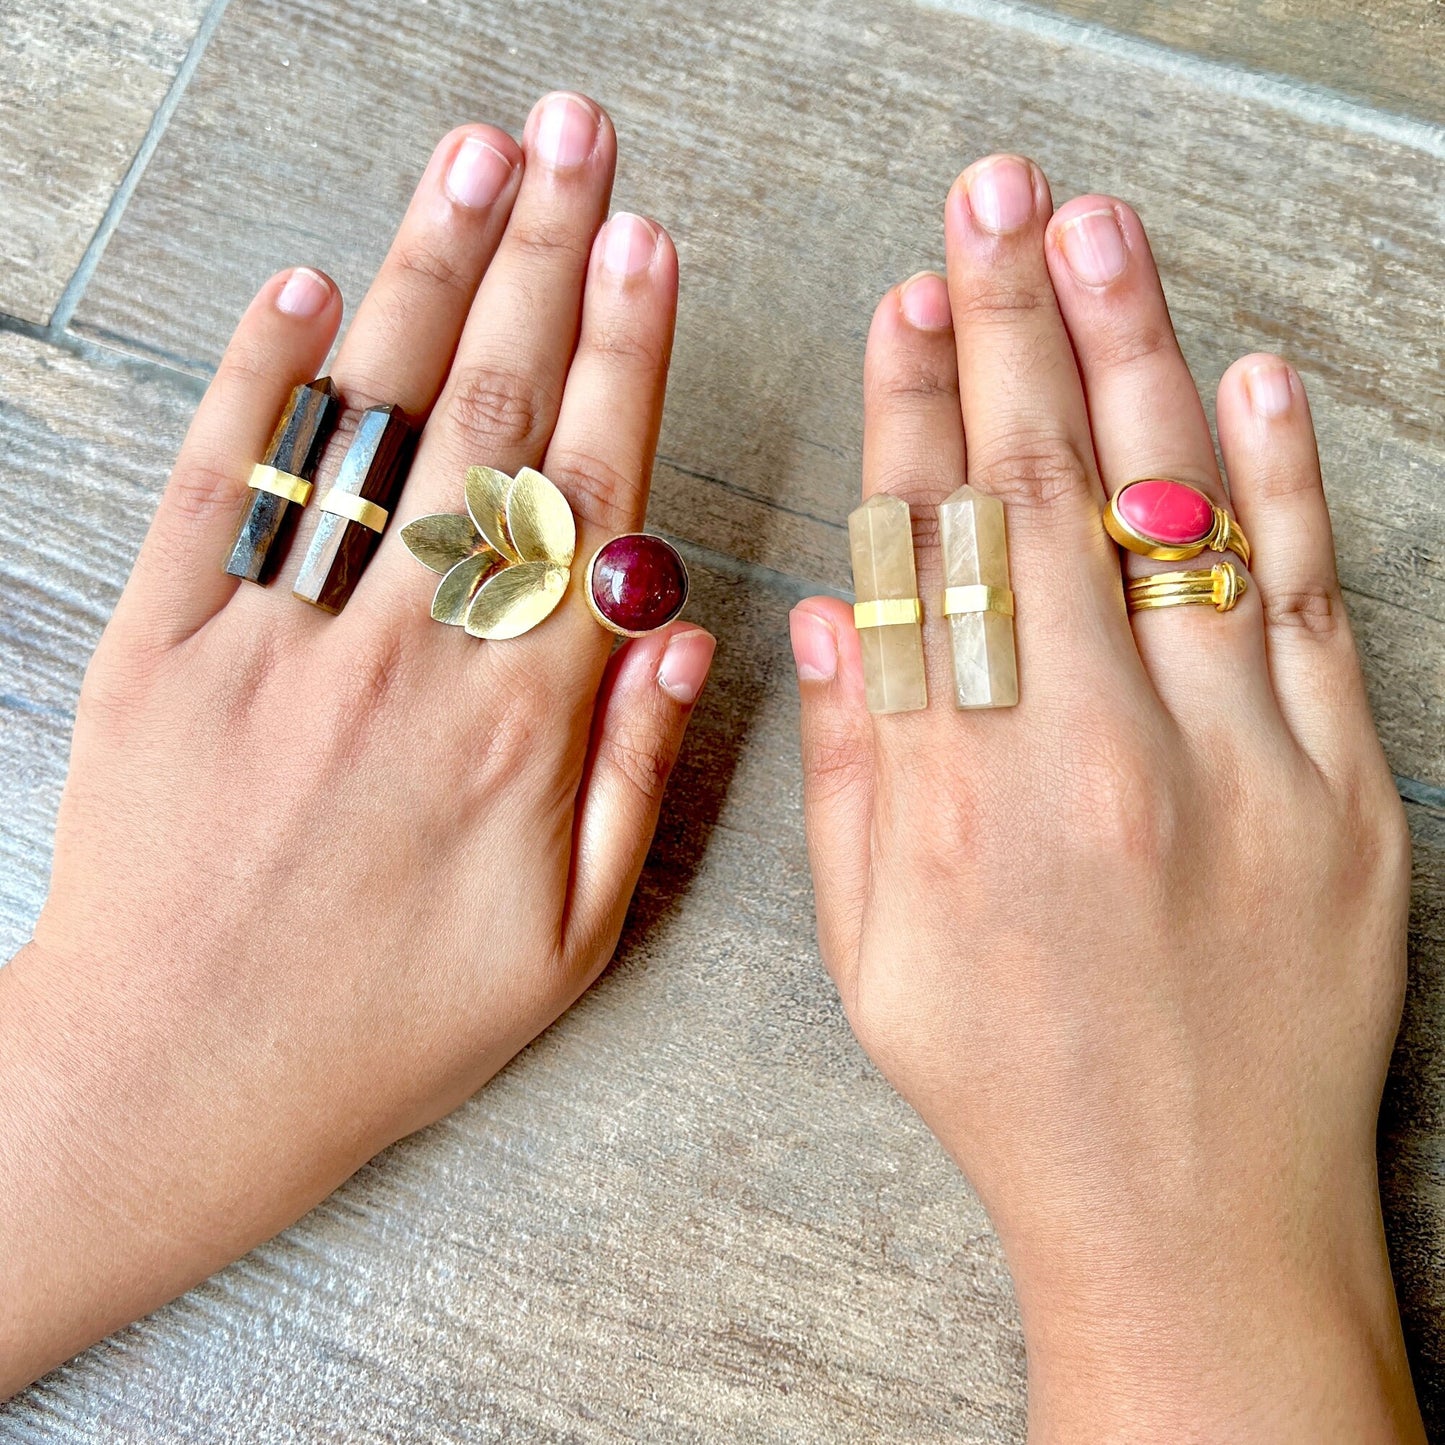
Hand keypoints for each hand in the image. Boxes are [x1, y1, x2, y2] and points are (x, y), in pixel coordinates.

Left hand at [0, 93, 713, 1393]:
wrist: (176, 1086)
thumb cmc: (388, 1027)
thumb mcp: (567, 939)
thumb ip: (636, 773)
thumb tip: (688, 632)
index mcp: (518, 721)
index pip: (593, 494)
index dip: (624, 354)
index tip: (647, 243)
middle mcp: (406, 654)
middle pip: (492, 420)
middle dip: (541, 261)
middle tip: (575, 139)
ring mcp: (277, 641)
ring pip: (371, 429)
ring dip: (425, 280)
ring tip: (472, 164)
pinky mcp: (161, 650)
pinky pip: (219, 491)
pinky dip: (260, 384)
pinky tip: (306, 293)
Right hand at [792, 156, 1422, 1440]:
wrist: (1187, 1213)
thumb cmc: (1008, 1086)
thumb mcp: (868, 953)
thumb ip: (846, 773)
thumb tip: (829, 615)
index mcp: (956, 797)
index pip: (926, 549)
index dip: (909, 409)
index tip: (903, 304)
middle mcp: (1091, 758)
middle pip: (1040, 495)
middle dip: (1010, 327)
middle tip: (992, 201)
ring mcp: (1235, 767)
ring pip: (1174, 518)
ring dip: (1132, 357)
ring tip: (1098, 232)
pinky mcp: (1346, 796)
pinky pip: (1311, 606)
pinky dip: (1283, 481)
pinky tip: (1248, 378)